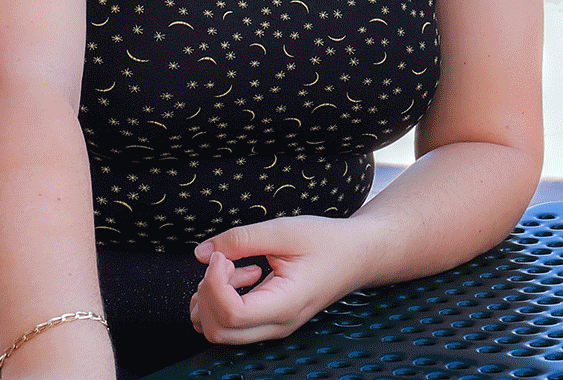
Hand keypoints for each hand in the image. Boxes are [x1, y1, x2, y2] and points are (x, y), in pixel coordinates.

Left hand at [188, 215, 373, 343]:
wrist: (360, 255)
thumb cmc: (331, 242)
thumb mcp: (286, 231)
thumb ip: (241, 239)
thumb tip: (203, 254)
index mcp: (286, 304)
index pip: (231, 313)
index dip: (215, 284)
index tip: (222, 257)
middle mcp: (279, 324)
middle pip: (218, 330)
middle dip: (208, 294)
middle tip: (225, 261)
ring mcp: (274, 327)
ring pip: (219, 332)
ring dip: (213, 300)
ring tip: (235, 269)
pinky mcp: (270, 322)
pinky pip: (230, 325)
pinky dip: (221, 303)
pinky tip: (241, 278)